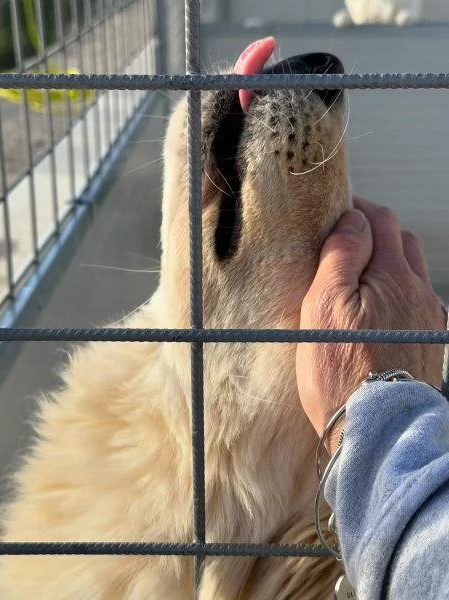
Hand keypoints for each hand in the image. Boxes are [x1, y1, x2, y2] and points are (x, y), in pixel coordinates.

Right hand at [296, 197, 445, 453]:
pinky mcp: (426, 341)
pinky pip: (413, 300)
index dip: (355, 210)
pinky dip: (393, 290)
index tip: (332, 213)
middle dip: (373, 231)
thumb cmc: (341, 372)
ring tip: (355, 275)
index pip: (380, 221)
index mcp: (393, 276)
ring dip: (385, 261)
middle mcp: (418, 292)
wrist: (377, 431)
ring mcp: (425, 317)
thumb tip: (353, 220)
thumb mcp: (325, 307)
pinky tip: (373, 309)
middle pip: (401, 241)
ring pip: (410, 271)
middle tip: (341, 241)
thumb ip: (341, 256)